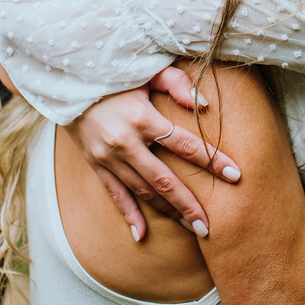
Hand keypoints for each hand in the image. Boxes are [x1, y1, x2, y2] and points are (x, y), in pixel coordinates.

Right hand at [62, 82, 241, 241]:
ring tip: (190, 227)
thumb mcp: (147, 70)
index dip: (212, 160)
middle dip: (188, 204)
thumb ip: (176, 84)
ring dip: (167, 211)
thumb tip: (203, 106)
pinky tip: (141, 235)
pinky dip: (128, 215)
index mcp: (142, 117)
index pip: (185, 144)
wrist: (68, 80)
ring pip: (142, 191)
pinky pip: (114, 194)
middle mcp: (124, 141)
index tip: (235, 175)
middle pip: (163, 179)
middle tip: (209, 226)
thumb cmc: (116, 73)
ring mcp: (107, 156)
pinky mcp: (95, 164)